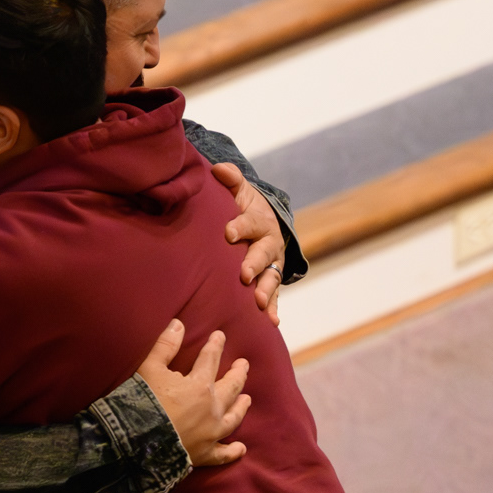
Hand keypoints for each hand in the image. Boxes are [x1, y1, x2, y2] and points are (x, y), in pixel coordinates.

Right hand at [136, 319, 250, 466]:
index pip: (211, 359)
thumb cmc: (141, 403)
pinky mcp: (204, 454)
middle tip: (243, 365)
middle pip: (230, 387)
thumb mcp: (148, 368)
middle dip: (238, 374)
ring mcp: (210, 433)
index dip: (215, 345)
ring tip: (247, 399)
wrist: (135, 443)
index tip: (220, 336)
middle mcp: (212, 408)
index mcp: (200, 385)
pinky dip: (232, 451)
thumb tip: (179, 324)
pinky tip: (241, 448)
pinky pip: (223, 453)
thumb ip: (165, 346)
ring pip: (233, 418)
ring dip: (241, 407)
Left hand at [214, 161, 284, 326]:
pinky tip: (271, 322)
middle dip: (255, 264)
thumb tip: (218, 170)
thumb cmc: (244, 209)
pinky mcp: (270, 282)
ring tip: (258, 302)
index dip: (240, 226)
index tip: (228, 233)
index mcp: (259, 222)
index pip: (250, 223)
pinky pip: (274, 297)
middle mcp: (269, 244)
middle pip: (263, 254)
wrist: (265, 224)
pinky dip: (273, 309)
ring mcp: (272, 265)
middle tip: (244, 274)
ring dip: (266, 290)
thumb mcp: (240, 192)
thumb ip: (231, 180)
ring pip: (271, 278)